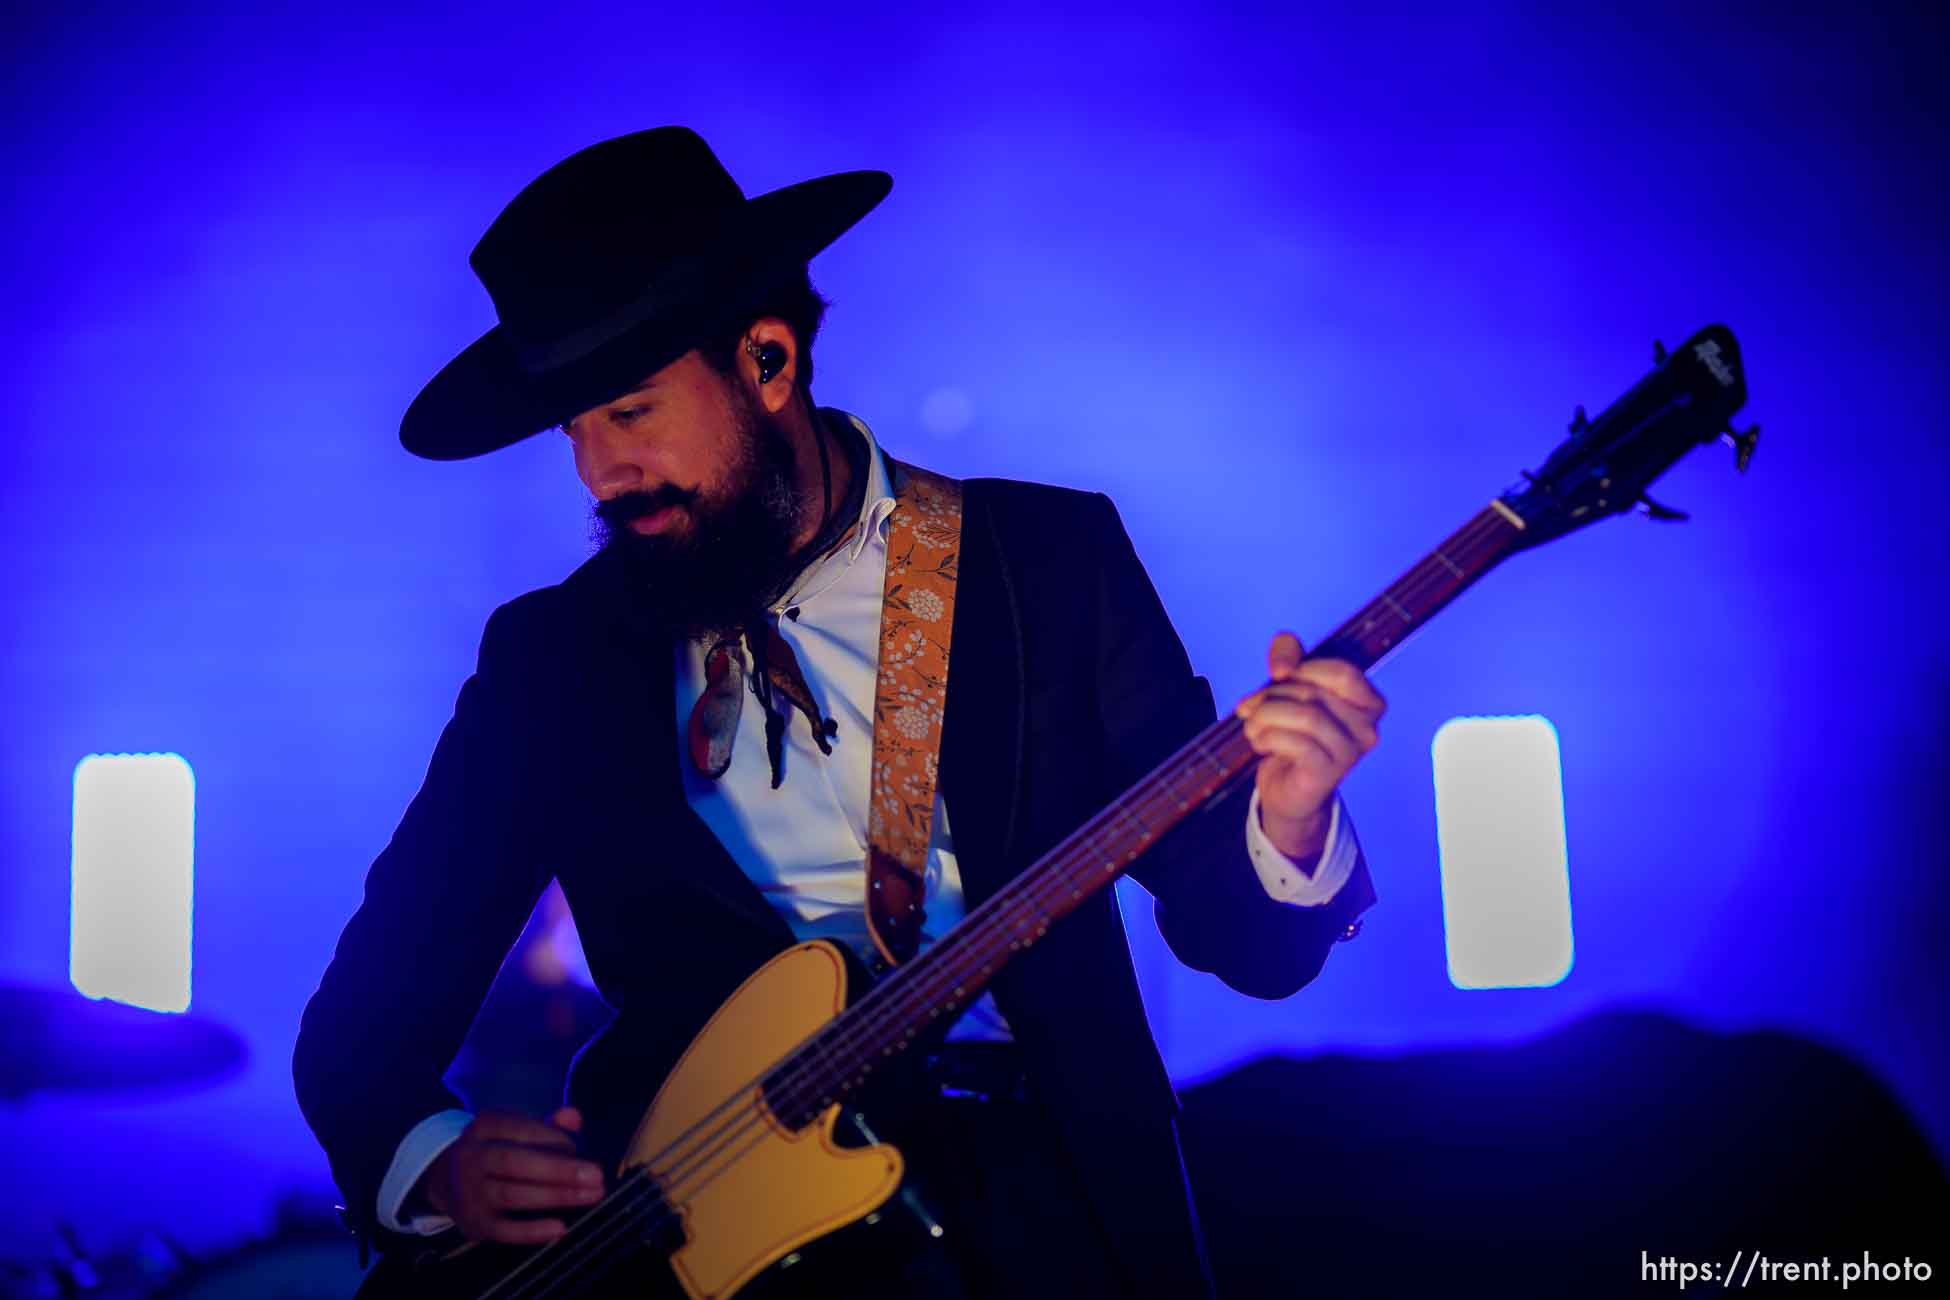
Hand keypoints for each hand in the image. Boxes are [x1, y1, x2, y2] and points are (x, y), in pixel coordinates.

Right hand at [419, 1106, 604, 1245]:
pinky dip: (532, 1231)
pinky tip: (560, 1227)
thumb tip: (573, 1116)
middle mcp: (471, 1157)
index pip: (519, 1128)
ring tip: (591, 1195)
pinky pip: (503, 1230)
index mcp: (485, 1127)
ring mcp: (469, 1192)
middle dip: (559, 1169)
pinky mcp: (474, 1223)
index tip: (579, 1147)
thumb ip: (548, 1125)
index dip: (551, 1138)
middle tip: (597, 1175)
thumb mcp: (517, 1130)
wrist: (446, 1179)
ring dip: (555, 1196)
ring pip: (512, 1195)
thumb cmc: (499, 1150)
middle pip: (514, 1162)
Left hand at [1234, 631, 1385, 859]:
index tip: (1275, 676)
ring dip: (1265, 716)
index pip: (1342, 672)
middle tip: (1249, 707)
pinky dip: (1267, 737)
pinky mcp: (1327, 774)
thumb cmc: (1291, 730)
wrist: (1286, 787)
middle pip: (1315, 693)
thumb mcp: (1290, 684)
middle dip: (1272, 695)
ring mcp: (1350, 754)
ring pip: (1306, 716)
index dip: (1304, 668)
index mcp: (1369, 704)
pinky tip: (1258, 742)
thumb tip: (1283, 667)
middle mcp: (1368, 729)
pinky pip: (1295, 743)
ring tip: (1251, 724)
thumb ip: (1289, 655)